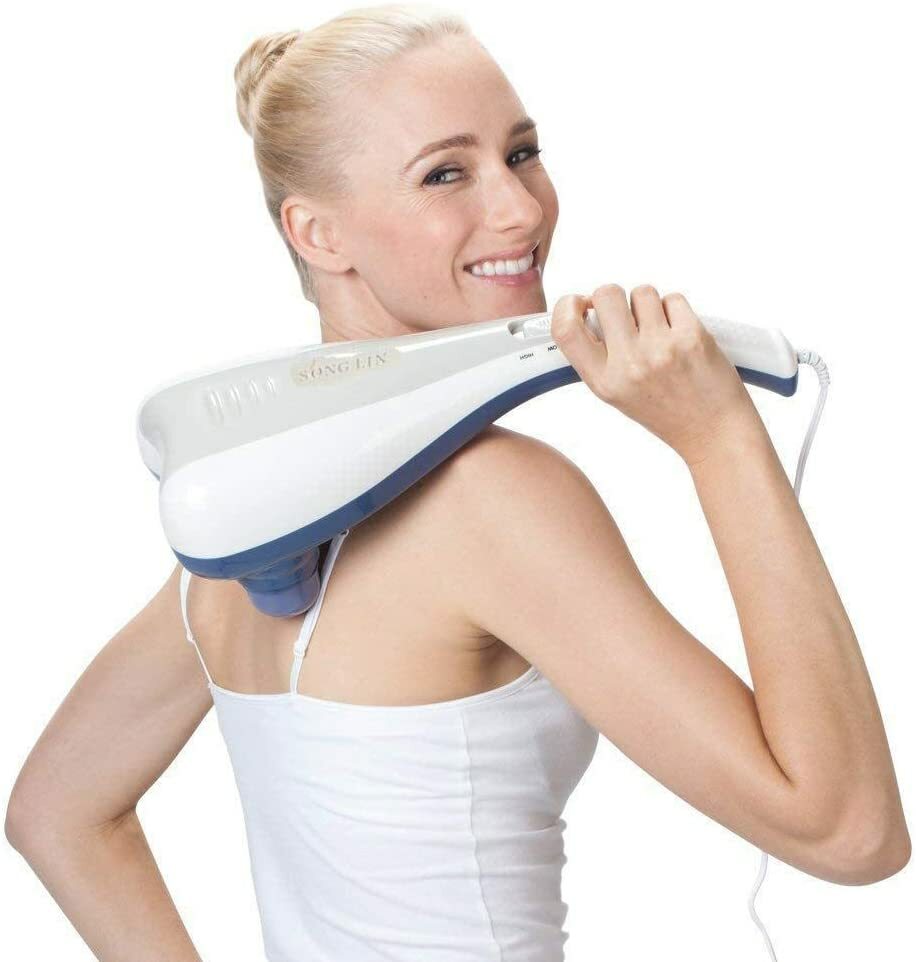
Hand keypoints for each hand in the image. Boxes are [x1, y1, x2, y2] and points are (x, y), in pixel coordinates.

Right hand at [550, 284, 756, 462]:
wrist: (713, 431)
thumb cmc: (667, 412)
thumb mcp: (618, 394)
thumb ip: (600, 357)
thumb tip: (591, 312)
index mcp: (604, 382)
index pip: (566, 331)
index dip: (567, 306)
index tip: (580, 303)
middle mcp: (629, 365)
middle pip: (606, 295)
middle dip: (614, 297)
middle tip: (626, 315)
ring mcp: (661, 348)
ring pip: (642, 292)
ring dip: (649, 305)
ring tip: (659, 330)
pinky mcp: (692, 336)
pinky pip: (673, 299)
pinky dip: (676, 310)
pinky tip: (680, 333)